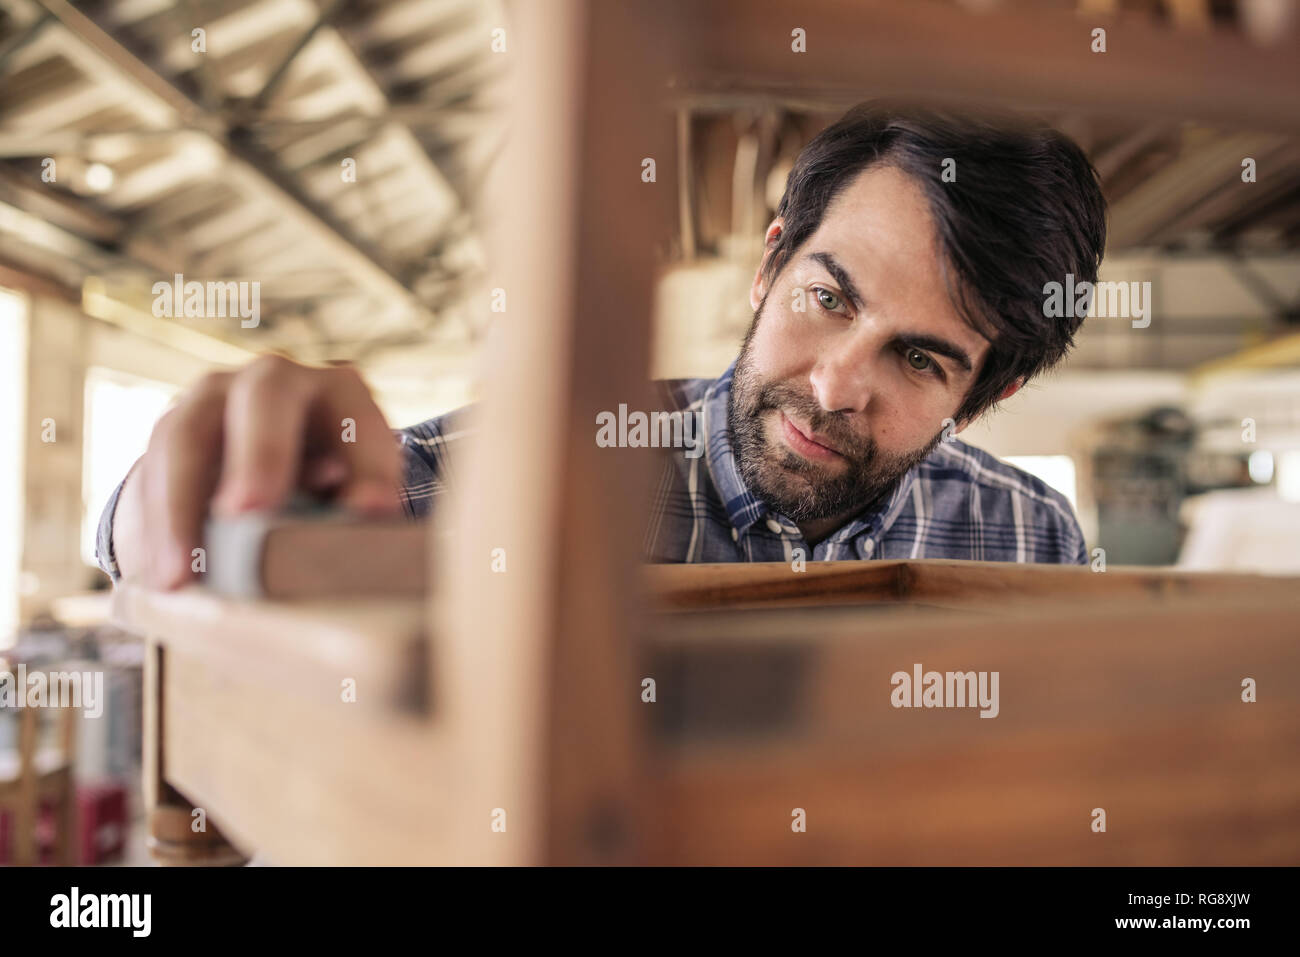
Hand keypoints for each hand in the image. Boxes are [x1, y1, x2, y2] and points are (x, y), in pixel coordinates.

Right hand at [112, 354, 401, 587]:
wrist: (263, 471)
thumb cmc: (330, 488)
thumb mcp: (352, 493)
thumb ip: (357, 503)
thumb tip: (360, 519)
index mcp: (341, 392)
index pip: (358, 417)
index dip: (367, 463)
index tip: (372, 512)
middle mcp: (275, 379)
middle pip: (265, 395)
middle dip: (260, 453)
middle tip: (249, 510)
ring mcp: (213, 398)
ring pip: (187, 436)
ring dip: (182, 507)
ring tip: (181, 574)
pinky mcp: (171, 430)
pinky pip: (152, 471)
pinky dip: (159, 528)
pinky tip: (164, 576)